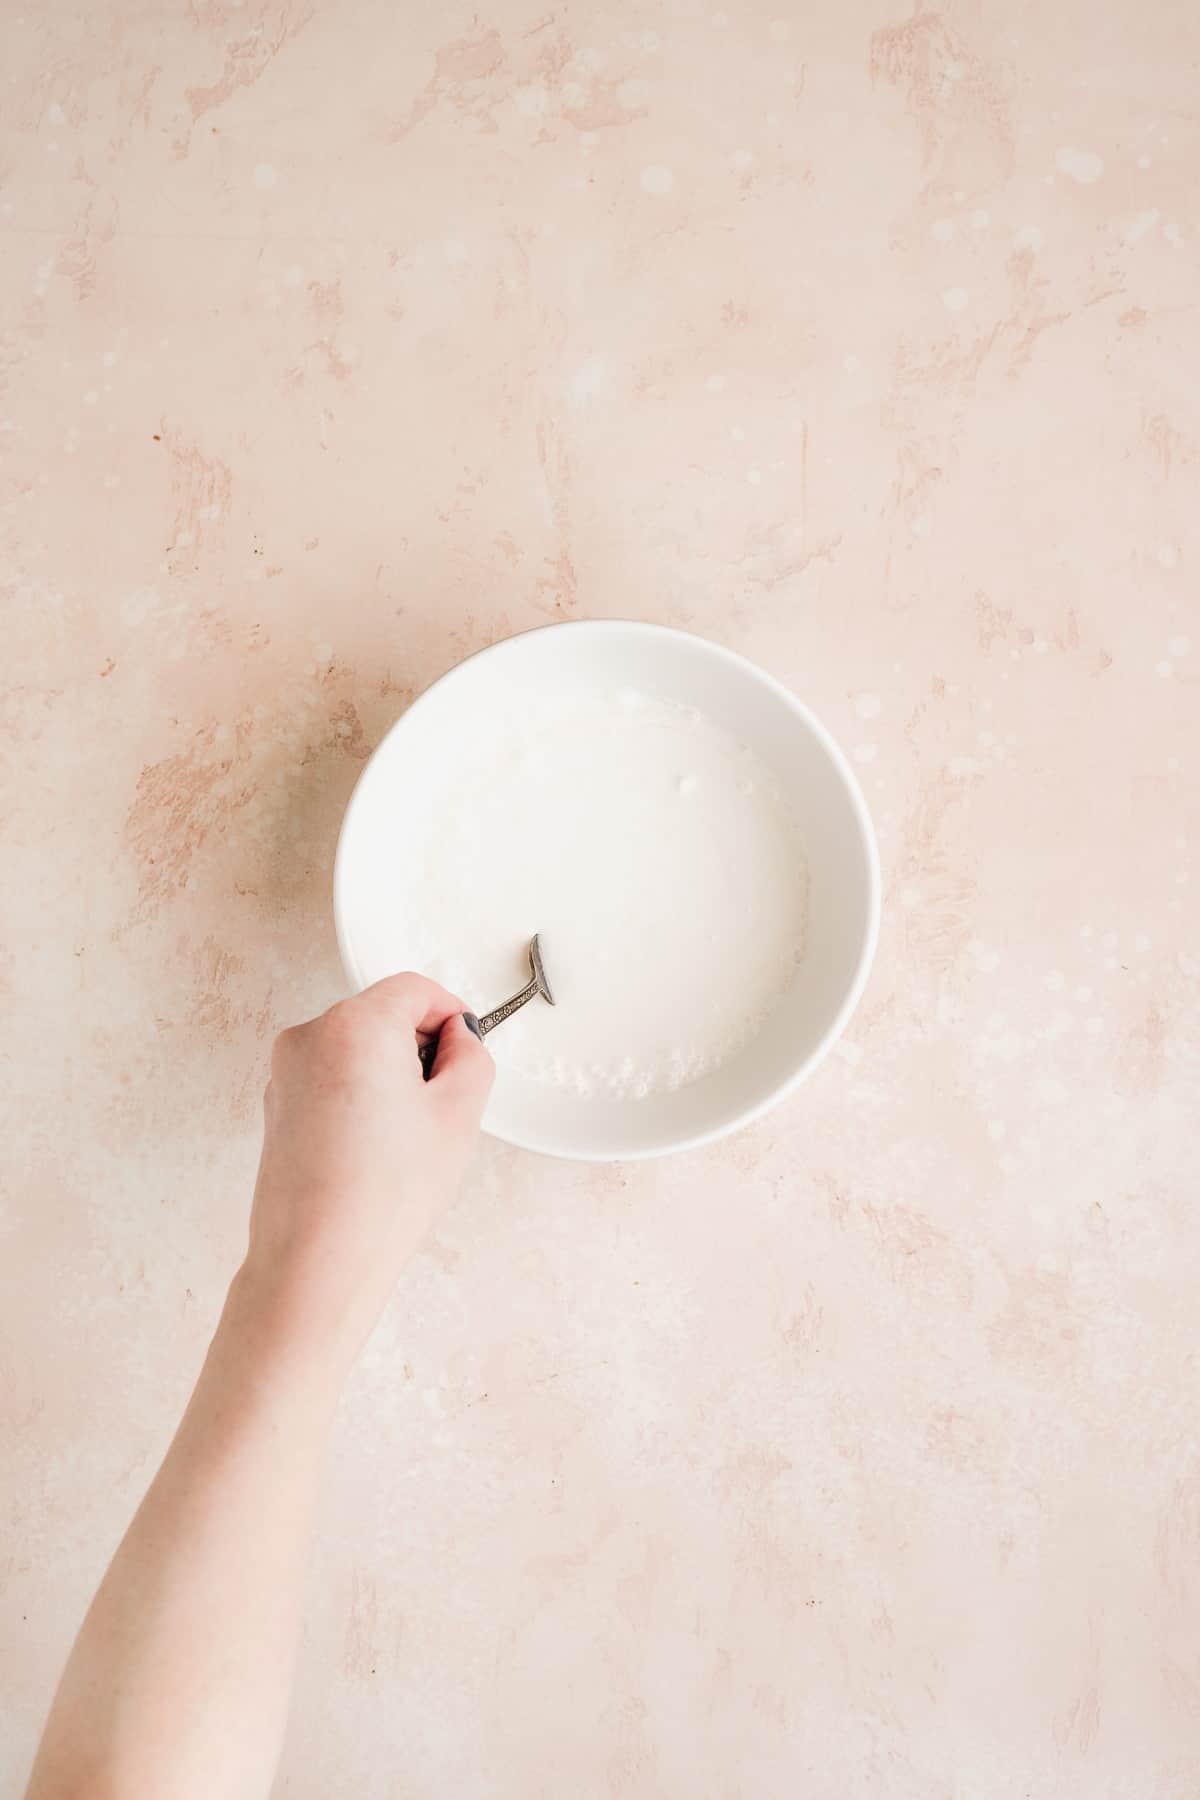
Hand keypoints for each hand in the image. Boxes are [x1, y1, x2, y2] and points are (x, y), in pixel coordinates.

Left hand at [239, 974, 493, 1373]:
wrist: (319, 1261)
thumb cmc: (382, 1196)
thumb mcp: (459, 1114)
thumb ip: (471, 1056)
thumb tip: (459, 1039)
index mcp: (354, 1025)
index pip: (415, 989)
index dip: (451, 1015)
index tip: (465, 1048)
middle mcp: (310, 1037)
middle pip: (382, 1015)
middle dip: (417, 1048)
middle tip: (439, 1105)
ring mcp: (285, 1072)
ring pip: (356, 1049)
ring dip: (388, 1075)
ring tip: (403, 1138)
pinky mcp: (276, 1105)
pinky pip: (331, 1079)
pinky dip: (358, 1097)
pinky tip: (373, 1150)